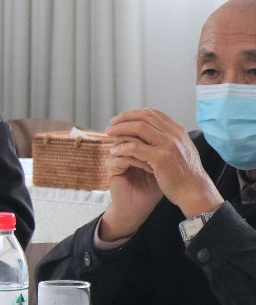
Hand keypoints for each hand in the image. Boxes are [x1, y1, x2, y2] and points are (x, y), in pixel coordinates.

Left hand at [100, 109, 222, 239]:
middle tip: (111, 124)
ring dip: (120, 129)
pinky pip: (135, 147)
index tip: (122, 119)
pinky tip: (114, 152)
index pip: (153, 113)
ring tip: (109, 134)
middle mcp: (174, 134)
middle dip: (124, 118)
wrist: (195, 192)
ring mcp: (168, 145)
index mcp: (178, 131)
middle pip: (144, 116)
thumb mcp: (181, 150)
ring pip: (138, 127)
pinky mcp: (161, 158)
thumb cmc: (185, 174)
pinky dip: (122, 147)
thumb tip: (153, 129)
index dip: (134, 113)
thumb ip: (169, 139)